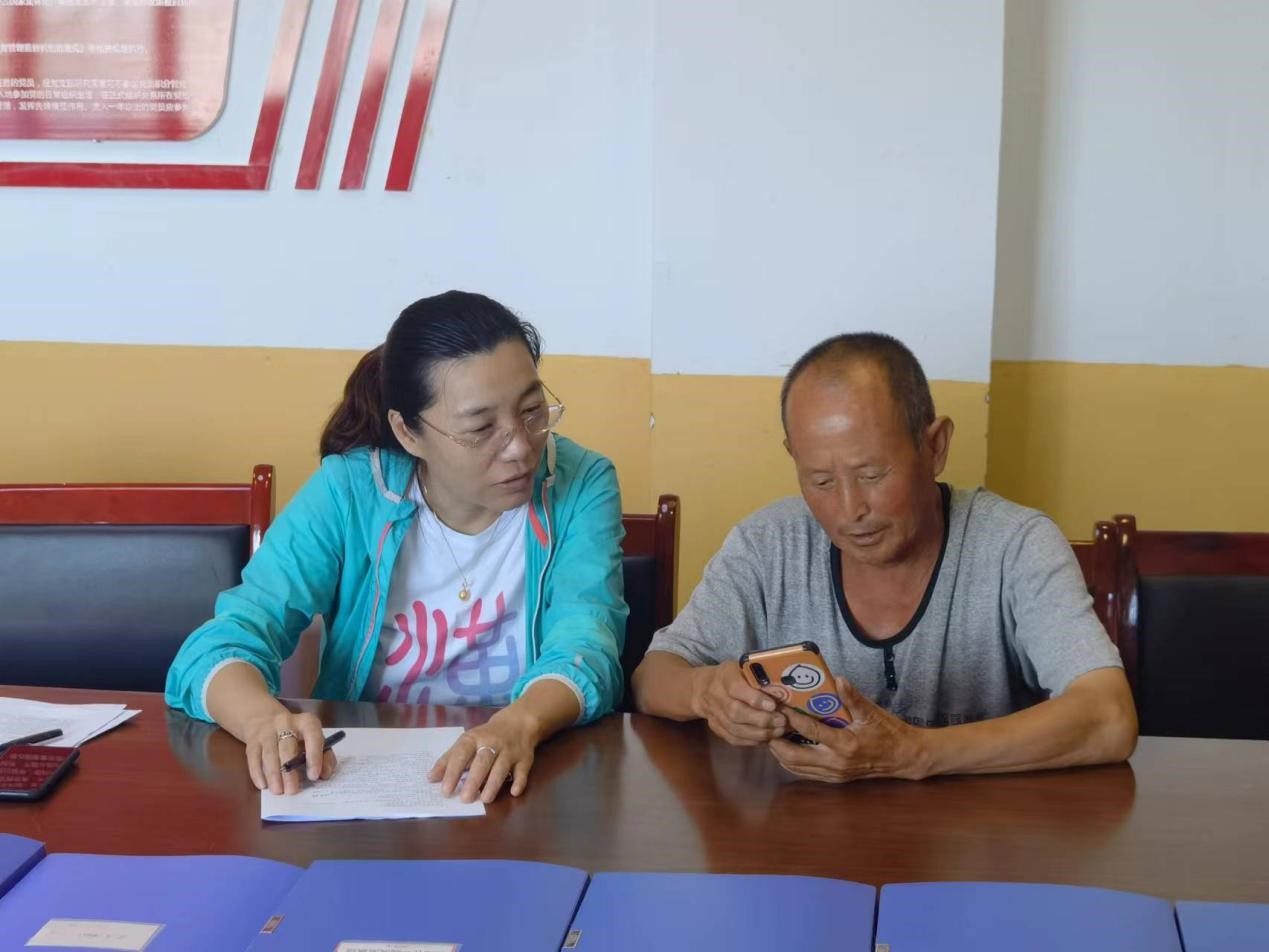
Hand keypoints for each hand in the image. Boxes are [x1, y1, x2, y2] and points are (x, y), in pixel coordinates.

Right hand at [244, 710, 336, 795]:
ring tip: (278, 791)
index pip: (312, 737)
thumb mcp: (314, 739)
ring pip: (269, 754)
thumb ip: (325, 756)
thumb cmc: (296, 735)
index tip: (314, 776)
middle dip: (289, 772)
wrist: (264, 719)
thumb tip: (325, 774)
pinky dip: (258, 773)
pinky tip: (263, 785)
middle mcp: (285, 722)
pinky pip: (253, 758)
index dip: (314, 757)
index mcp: (307, 722)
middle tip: (292, 791)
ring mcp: (266, 731)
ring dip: (273, 775)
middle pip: (287, 748)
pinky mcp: (252, 740)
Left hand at [428, 708, 538, 803]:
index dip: (453, 772)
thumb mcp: (467, 742)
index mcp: (474, 738)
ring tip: (484, 799)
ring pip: (501, 767)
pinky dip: (519, 782)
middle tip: (464, 799)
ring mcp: (510, 751)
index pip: (461, 754)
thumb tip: (431, 779)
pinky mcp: (524, 759)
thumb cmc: (486, 737)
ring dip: (493, 784)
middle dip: (474, 780)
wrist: (517, 723)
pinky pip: (522, 771)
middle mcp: (492, 743)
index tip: (445, 790)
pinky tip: (513, 792)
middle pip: (482, 761)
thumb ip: (449, 759)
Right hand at [690, 660, 786, 746]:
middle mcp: (716, 696)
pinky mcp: (716, 728)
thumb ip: (759, 676)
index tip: (773, 705)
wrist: (703, 688)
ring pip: (735, 728)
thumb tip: (786, 689)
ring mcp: (714, 714)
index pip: (737, 688)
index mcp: (725, 676)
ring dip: (759, 733)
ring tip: (778, 731)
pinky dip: (751, 741)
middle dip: (761, 719)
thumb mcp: (744, 667)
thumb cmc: (733, 675)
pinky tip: (765, 739)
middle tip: (781, 721)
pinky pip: (733, 738)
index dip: (755, 699)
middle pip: (736, 712)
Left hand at [768, 676, 930, 781]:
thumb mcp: (872, 712)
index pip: (810, 731)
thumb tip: (838, 679)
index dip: (791, 719)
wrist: (905, 757)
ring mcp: (835, 773)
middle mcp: (836, 763)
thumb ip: (853, 698)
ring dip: (781, 754)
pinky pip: (807, 773)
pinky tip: (785, 750)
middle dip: (777, 743)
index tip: (778, 707)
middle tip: (766, 726)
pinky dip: (792, 763)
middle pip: (795, 757)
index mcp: (845, 744)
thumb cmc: (889, 732)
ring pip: (798, 768)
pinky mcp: (836, 778)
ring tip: (770, 737)